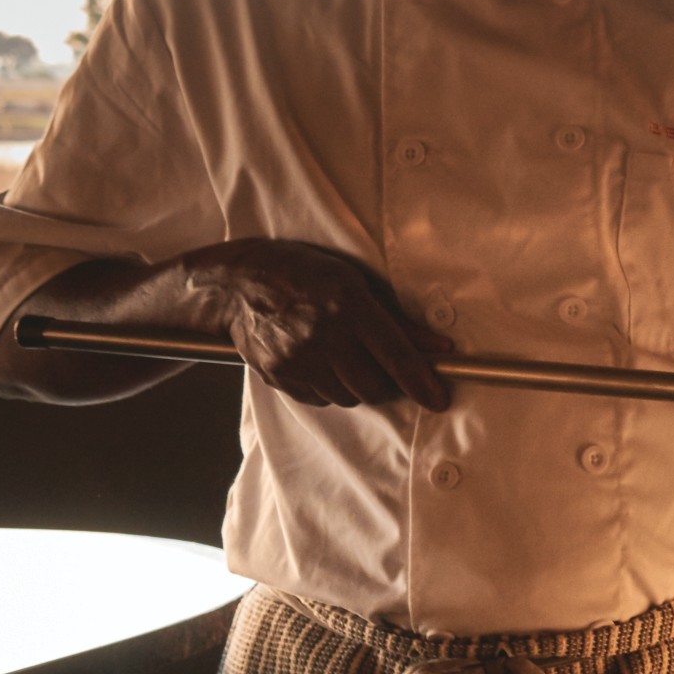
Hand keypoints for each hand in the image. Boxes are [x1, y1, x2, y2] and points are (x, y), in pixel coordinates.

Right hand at [182, 238, 450, 411]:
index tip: (439, 399)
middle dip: (391, 386)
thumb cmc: (302, 274)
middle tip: (392, 373)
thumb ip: (397, 320)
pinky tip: (324, 364)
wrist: (235, 284)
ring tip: (351, 360)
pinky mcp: (277, 375)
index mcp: (348, 305)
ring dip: (359, 387)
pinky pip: (319, 399)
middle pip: (374, 387)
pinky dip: (331, 389)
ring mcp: (297, 359)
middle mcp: (322, 336)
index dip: (422, 382)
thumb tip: (439, 346)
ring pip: (348, 397)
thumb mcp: (353, 281)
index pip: (395, 356)